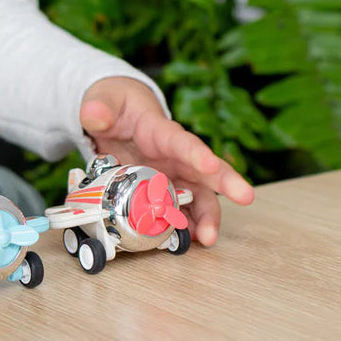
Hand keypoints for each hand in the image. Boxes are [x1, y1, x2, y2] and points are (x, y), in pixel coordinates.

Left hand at [79, 76, 254, 246]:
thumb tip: (94, 115)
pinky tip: (188, 242)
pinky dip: (185, 227)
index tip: (210, 165)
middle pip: (204, 169)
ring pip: (197, 196)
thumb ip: (98, 106)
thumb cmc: (115, 104)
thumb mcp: (103, 98)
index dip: (195, 152)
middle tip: (246, 197)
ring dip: (205, 216)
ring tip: (208, 238)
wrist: (113, 115)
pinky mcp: (162, 191)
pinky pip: (179, 210)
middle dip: (226, 183)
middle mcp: (172, 155)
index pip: (181, 140)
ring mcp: (170, 175)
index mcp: (160, 130)